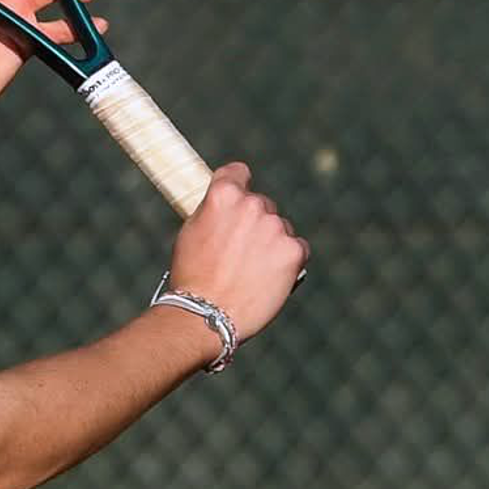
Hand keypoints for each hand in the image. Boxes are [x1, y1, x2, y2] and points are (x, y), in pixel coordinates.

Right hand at [167, 163, 309, 348]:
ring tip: (251, 271)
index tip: (237, 200)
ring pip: (280, 228)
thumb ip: (213, 211)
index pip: (239, 172)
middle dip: (254, 223)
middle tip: (239, 252)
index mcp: (223, 194)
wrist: (206, 315)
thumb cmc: (192, 276)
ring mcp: (276, 227)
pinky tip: (268, 278)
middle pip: (262, 205)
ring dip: (271, 243)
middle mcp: (252, 204)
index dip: (237, 185)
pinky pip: (297, 249)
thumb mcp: (192, 231)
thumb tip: (227, 205)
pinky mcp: (294, 251)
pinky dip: (287, 261)